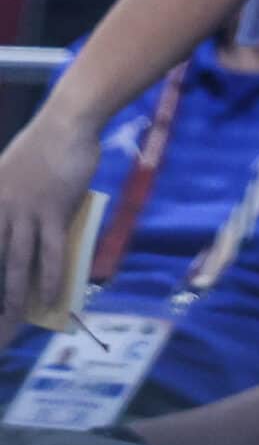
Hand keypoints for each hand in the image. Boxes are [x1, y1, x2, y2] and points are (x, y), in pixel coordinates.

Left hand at [0, 106, 101, 328]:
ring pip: (16, 262)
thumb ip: (5, 199)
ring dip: (13, 295)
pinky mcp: (54, 212)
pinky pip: (51, 252)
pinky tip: (50, 299)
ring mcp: (25, 212)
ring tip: (11, 320)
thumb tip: (16, 228)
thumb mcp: (8, 172)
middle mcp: (0, 209)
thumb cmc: (43, 144)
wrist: (67, 123)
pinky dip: (51, 278)